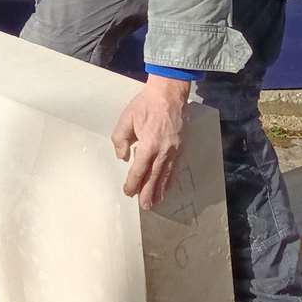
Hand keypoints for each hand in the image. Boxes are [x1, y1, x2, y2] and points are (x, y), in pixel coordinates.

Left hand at [110, 75, 189, 209]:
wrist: (168, 94)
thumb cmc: (145, 105)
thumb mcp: (126, 119)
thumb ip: (120, 139)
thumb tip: (123, 157)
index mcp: (149, 144)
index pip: (139, 169)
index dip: (133, 182)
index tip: (128, 192)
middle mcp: (163, 151)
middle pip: (154, 177)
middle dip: (148, 192)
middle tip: (145, 206)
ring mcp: (174, 150)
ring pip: (166, 174)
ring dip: (160, 189)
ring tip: (156, 202)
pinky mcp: (180, 147)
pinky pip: (174, 168)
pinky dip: (170, 179)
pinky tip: (167, 186)